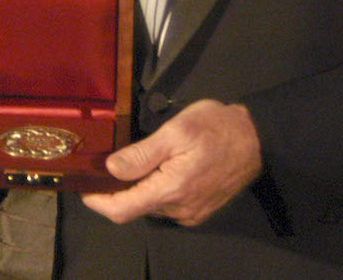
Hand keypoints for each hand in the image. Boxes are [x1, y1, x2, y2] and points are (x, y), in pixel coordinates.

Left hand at [81, 99, 260, 226]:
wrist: (257, 138)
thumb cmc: (216, 128)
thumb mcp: (175, 132)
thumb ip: (141, 154)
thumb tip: (111, 169)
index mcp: (171, 190)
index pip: (123, 210)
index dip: (99, 202)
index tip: (85, 188)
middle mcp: (180, 210)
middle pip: (135, 207)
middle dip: (117, 190)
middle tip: (106, 165)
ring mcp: (191, 212)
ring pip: (151, 206)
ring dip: (138, 188)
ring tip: (133, 162)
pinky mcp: (200, 210)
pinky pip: (167, 205)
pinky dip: (155, 190)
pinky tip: (157, 168)